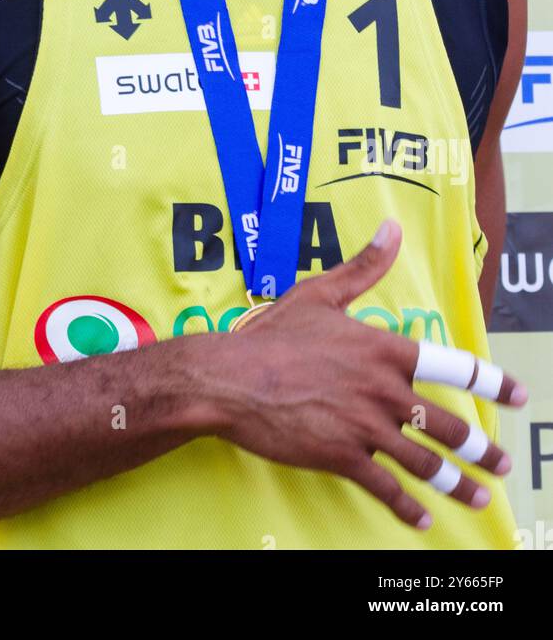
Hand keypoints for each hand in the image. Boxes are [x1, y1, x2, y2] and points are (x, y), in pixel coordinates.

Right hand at [196, 218, 527, 529]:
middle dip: (481, 449)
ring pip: (425, 462)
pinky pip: (386, 487)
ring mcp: (365, 427)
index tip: (517, 394)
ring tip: (476, 496)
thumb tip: (391, 229)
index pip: (452, 366)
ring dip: (456, 484)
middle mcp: (383, 389)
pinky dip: (407, 506)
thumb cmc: (273, 334)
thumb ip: (363, 266)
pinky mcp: (342, 457)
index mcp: (383, 349)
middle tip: (501, 463)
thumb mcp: (320, 293)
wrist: (231, 377)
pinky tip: (421, 519)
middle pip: (448, 424)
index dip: (491, 381)